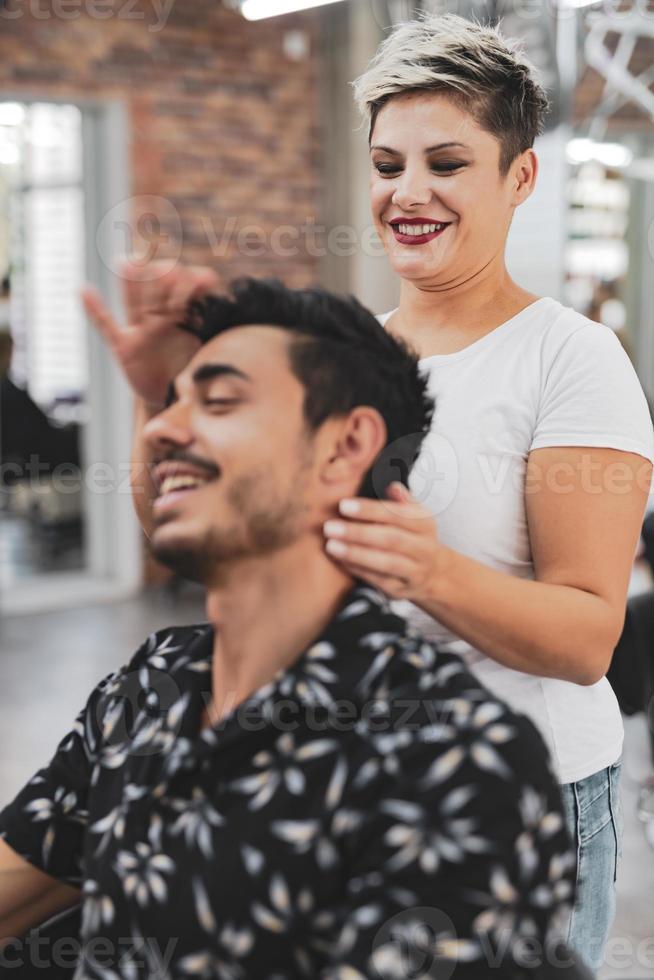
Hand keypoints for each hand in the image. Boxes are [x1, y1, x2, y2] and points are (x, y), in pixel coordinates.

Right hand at [81, 259, 218, 407]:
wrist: (171, 399)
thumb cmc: (190, 372)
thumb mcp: (207, 353)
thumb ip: (214, 332)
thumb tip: (228, 313)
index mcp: (183, 318)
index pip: (187, 289)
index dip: (193, 282)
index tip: (205, 282)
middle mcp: (160, 318)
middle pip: (158, 287)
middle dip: (163, 277)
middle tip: (169, 273)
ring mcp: (140, 330)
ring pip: (134, 300)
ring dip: (131, 281)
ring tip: (127, 262)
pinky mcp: (124, 346)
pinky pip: (105, 325)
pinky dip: (94, 309)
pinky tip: (84, 291)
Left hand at [323, 482, 448, 601]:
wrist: (432, 572)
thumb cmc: (413, 536)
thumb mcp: (414, 515)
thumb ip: (402, 500)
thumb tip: (392, 486)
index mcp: (425, 524)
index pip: (398, 515)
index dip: (370, 510)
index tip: (343, 505)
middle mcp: (424, 549)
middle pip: (391, 540)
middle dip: (358, 533)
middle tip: (330, 527)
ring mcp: (415, 572)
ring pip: (386, 563)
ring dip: (356, 554)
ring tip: (331, 545)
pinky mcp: (401, 590)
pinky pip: (379, 581)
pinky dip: (358, 570)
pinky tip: (340, 560)